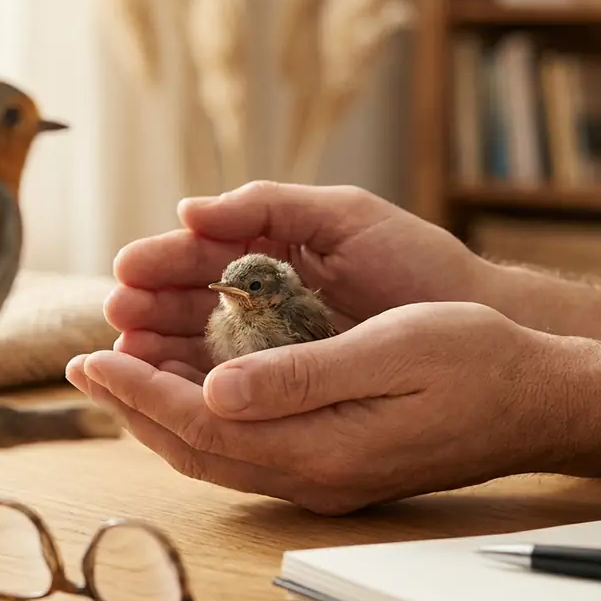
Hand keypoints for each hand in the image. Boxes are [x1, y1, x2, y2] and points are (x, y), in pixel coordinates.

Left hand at [68, 301, 570, 514]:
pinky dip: (204, 422)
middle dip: (134, 406)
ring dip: (163, 416)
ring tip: (123, 375)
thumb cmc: (477, 363)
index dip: (139, 391)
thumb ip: (300, 377)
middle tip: (86, 365)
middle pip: (197, 450)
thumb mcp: (391, 352)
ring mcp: (326, 476)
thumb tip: (214, 392)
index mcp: (321, 448)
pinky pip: (247, 451)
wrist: (538, 401)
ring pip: (218, 455)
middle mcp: (314, 474)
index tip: (91, 356)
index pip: (202, 425)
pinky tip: (193, 392)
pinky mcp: (337, 466)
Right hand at [104, 181, 486, 373]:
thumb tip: (189, 210)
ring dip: (161, 354)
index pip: (202, 258)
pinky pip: (239, 396)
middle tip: (116, 315)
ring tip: (127, 354)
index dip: (162, 263)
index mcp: (275, 255)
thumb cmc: (418, 263)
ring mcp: (279, 354)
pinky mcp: (295, 395)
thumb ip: (268, 205)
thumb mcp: (343, 216)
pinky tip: (170, 389)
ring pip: (204, 356)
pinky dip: (200, 391)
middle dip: (149, 311)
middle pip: (191, 309)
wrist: (483, 325)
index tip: (126, 270)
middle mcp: (268, 307)